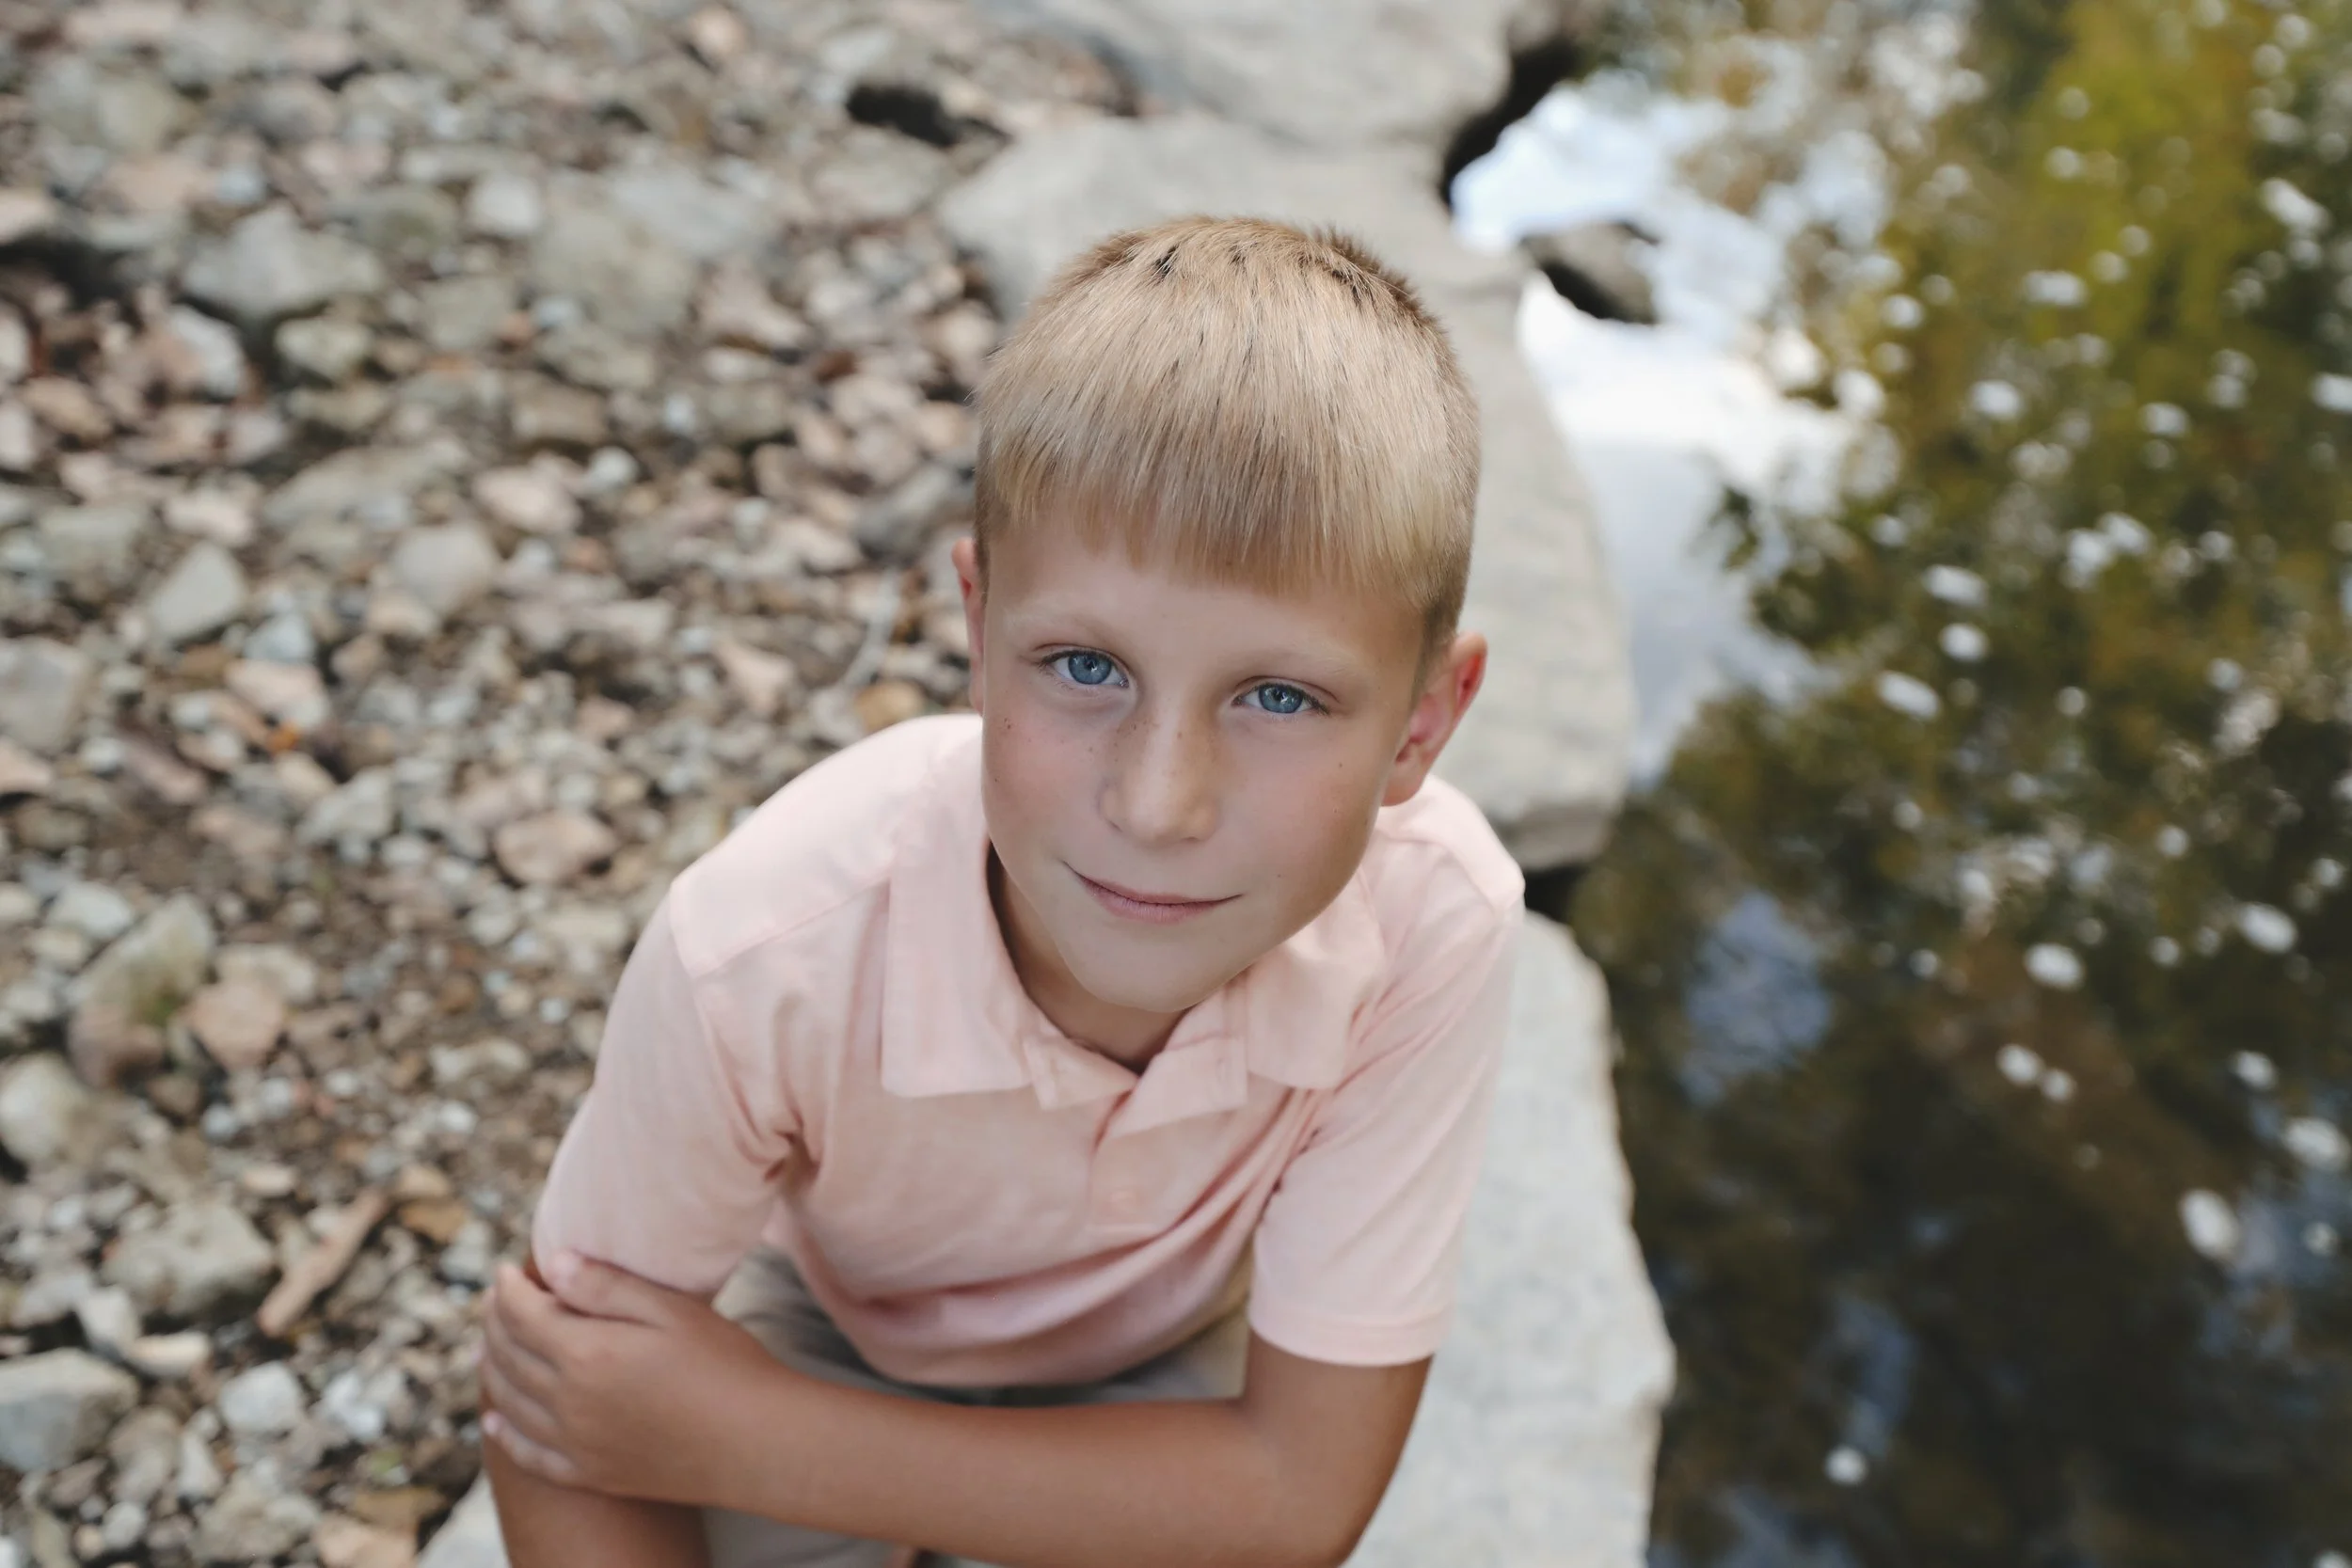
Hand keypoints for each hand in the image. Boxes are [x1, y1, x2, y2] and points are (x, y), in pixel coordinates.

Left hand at [479, 1250, 786, 1507]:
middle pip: (508, 1356)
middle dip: (496, 1322)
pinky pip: (528, 1455)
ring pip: (509, 1403)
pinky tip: (496, 1422)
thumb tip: (552, 1265)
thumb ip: (607, 1287)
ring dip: (494, 1370)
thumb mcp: (671, 1311)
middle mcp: (568, 1402)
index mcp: (586, 1354)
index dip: (508, 1288)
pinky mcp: (590, 1473)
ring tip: (491, 1348)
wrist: (756, 1443)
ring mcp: (576, 1444)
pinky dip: (504, 1435)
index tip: (508, 1271)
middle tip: (498, 1301)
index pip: (522, 1314)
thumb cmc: (724, 1366)